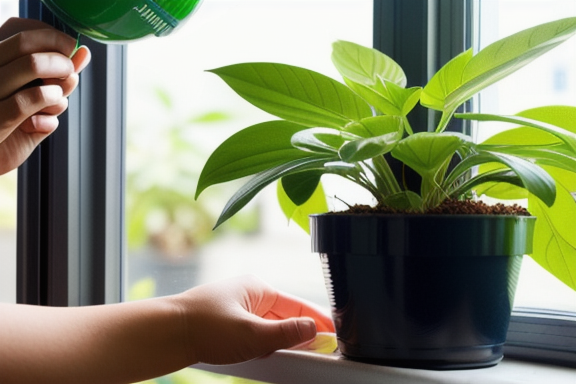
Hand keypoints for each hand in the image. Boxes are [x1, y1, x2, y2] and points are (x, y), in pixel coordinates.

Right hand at [0, 17, 90, 174]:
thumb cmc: (12, 126)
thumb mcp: (34, 97)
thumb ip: (56, 77)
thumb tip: (83, 53)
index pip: (18, 28)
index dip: (51, 36)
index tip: (70, 49)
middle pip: (26, 43)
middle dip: (60, 57)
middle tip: (71, 72)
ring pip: (30, 65)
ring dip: (59, 79)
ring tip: (59, 94)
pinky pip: (24, 101)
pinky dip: (48, 103)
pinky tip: (49, 115)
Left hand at [176, 275, 334, 364]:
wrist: (165, 333)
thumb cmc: (203, 326)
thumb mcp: (251, 334)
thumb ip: (286, 334)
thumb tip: (312, 330)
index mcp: (258, 287)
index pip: (298, 304)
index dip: (317, 321)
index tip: (334, 335)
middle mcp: (249, 295)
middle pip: (285, 317)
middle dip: (299, 335)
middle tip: (316, 352)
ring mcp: (237, 310)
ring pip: (270, 328)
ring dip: (280, 342)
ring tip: (292, 357)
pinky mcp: (227, 325)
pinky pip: (255, 335)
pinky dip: (264, 347)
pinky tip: (266, 357)